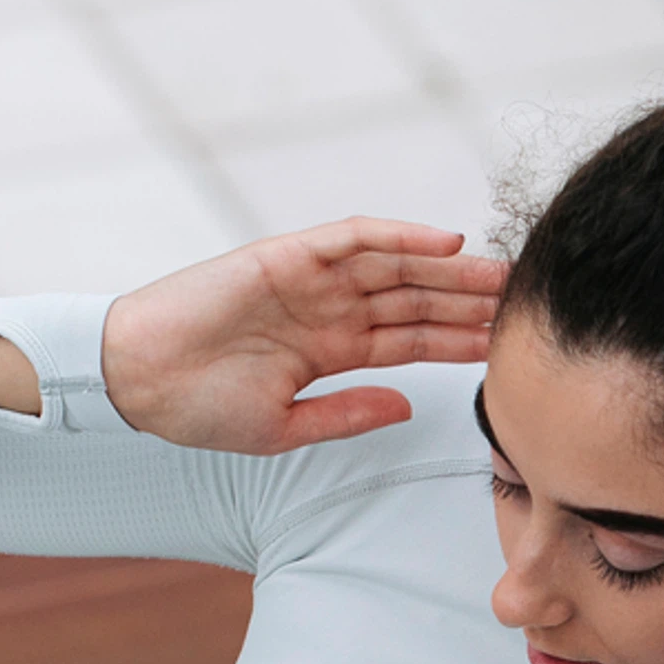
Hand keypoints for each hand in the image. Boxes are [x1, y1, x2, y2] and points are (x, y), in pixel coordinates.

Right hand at [102, 219, 505, 452]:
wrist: (137, 381)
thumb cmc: (197, 408)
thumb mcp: (285, 428)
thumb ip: (348, 413)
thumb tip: (409, 405)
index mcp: (332, 350)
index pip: (413, 340)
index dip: (462, 342)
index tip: (512, 349)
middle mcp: (329, 309)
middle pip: (417, 299)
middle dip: (471, 300)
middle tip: (527, 301)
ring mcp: (311, 279)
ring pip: (398, 265)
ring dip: (451, 267)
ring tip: (503, 272)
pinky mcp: (288, 254)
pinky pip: (354, 237)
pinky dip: (400, 235)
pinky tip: (446, 242)